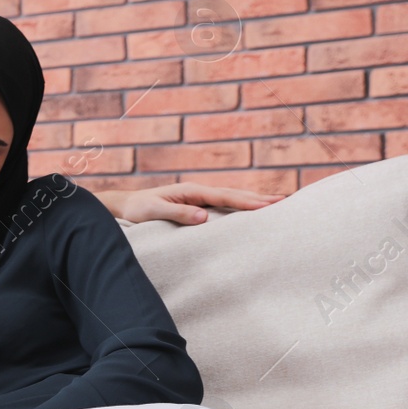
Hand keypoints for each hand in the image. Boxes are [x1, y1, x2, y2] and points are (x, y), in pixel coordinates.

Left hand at [97, 182, 283, 225]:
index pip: (225, 196)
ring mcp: (197, 198)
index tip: (269, 205)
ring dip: (252, 201)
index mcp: (191, 191)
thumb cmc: (137, 209)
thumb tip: (204, 218)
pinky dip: (239, 206)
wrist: (123, 205)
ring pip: (230, 198)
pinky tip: (250, 210)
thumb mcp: (154, 212)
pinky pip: (222, 205)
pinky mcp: (195, 205)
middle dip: (259, 198)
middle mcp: (197, 192)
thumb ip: (178, 213)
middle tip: (285, 201)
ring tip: (276, 203)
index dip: (247, 202)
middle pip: (233, 195)